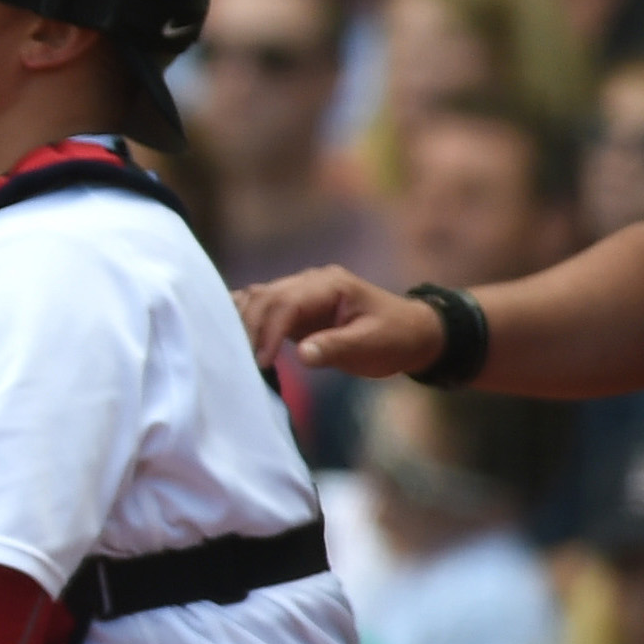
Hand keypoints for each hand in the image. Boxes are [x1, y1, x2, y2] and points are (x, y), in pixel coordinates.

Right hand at [235, 264, 445, 378]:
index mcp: (330, 285)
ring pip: (257, 297)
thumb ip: (336, 347)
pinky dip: (245, 319)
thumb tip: (302, 354)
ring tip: (231, 351)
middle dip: (249, 327)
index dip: (268, 331)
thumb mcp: (372, 346)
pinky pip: (262, 306)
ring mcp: (300, 292)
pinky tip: (232, 337)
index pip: (287, 302)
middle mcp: (311, 282)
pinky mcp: (295, 307)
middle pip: (265, 296)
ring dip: (241, 321)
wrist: (412, 332)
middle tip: (240, 361)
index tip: (261, 361)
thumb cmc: (395, 338)